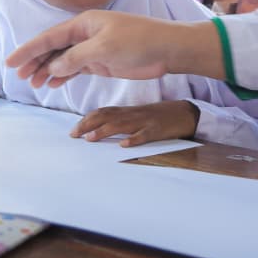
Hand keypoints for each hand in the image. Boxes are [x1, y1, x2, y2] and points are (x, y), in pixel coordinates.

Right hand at [6, 10, 222, 87]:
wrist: (167, 50)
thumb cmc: (138, 42)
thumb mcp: (103, 49)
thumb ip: (75, 58)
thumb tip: (53, 66)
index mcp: (84, 23)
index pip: (49, 37)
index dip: (28, 49)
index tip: (11, 61)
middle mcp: (85, 33)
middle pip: (53, 48)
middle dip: (35, 61)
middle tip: (19, 76)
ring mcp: (93, 48)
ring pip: (63, 59)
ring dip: (48, 70)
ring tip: (34, 83)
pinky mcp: (102, 61)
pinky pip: (76, 67)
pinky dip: (63, 75)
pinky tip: (53, 83)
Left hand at [69, 100, 199, 145]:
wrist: (184, 113)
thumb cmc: (158, 116)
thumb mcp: (137, 115)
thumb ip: (120, 119)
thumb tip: (99, 127)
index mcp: (127, 111)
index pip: (102, 112)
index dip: (86, 120)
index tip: (73, 130)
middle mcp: (133, 115)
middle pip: (107, 117)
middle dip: (88, 125)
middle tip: (74, 135)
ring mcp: (144, 122)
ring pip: (121, 125)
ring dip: (104, 131)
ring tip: (90, 139)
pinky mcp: (156, 130)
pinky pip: (144, 135)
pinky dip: (134, 139)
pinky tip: (124, 145)